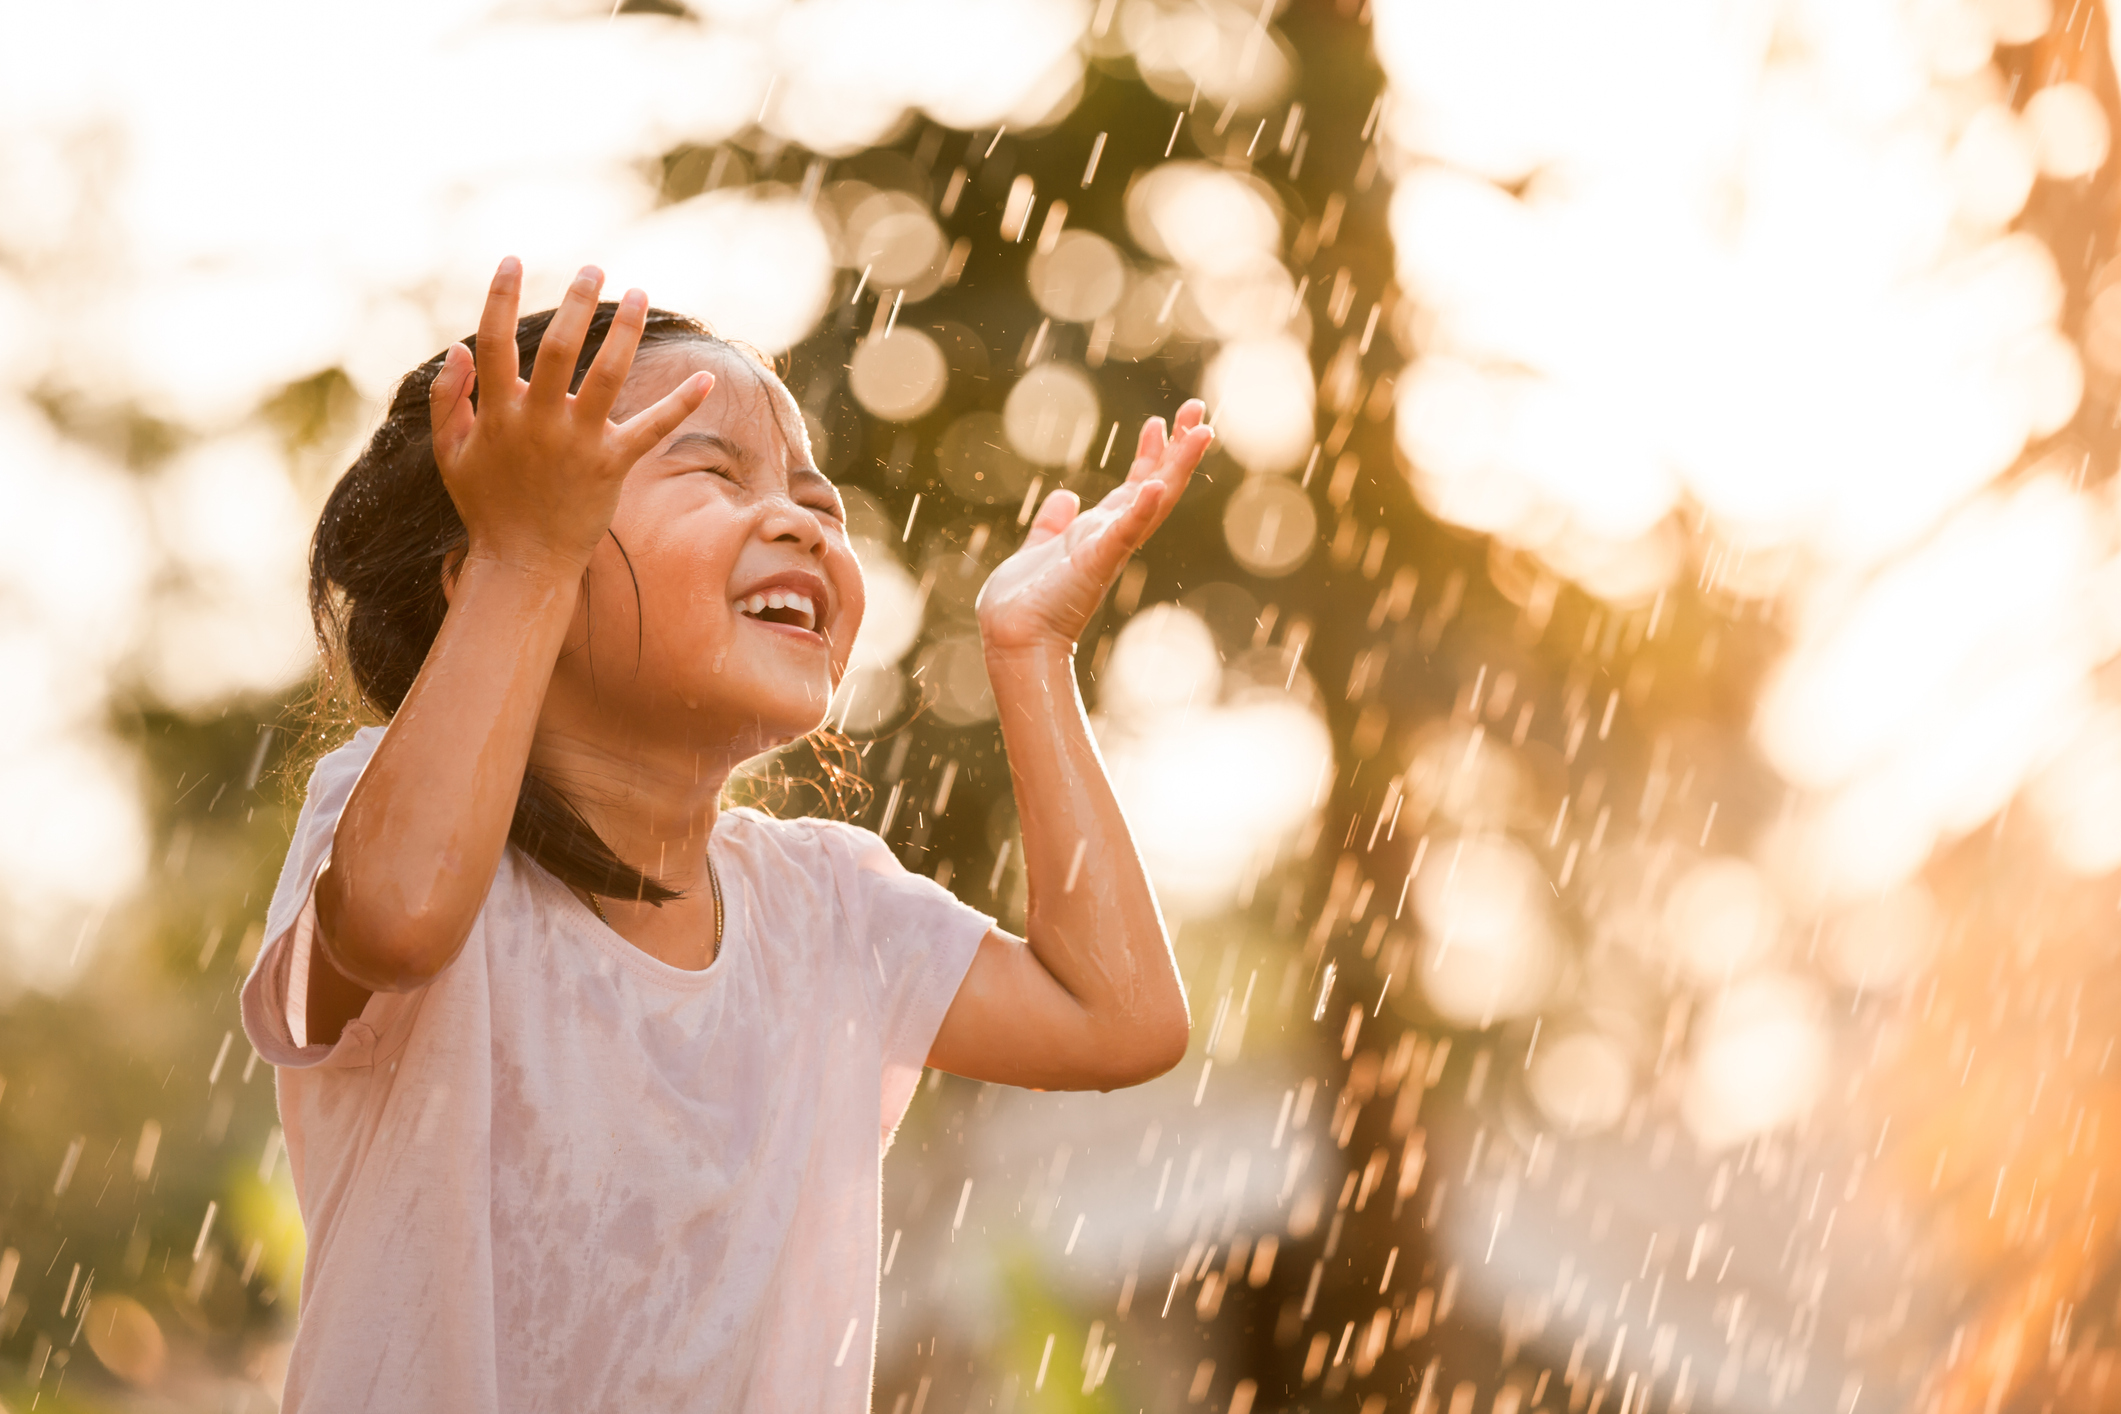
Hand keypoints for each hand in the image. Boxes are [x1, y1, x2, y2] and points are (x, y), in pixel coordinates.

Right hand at [429, 258, 711, 579]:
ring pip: (608, 375)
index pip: (495, 343)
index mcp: (498, 414)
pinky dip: (681, 403)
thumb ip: (449, 400)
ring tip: (639, 294)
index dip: (500, 298)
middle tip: (592, 267)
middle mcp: (540, 422)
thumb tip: (459, 349)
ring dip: (625, 332)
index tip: (512, 261)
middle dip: (576, 302)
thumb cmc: (486, 506)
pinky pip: (652, 429)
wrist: (523, 563)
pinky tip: (707, 376)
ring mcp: (579, 443)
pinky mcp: (612, 465)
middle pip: (561, 348)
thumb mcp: (452, 454)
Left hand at [976, 399, 1212, 656]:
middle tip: (1198, 409)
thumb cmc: (1024, 603)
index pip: (1133, 486)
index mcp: (1098, 533)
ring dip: (1177, 466)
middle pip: (1155, 485)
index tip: (1159, 421)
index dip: (1149, 454)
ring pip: (1153, 501)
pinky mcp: (1096, 561)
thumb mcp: (1039, 548)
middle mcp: (1111, 538)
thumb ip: (1052, 523)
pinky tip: (1153, 485)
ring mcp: (1108, 549)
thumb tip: (1065, 497)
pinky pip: (1123, 533)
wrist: (1012, 639)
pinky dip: (1140, 510)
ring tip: (1200, 432)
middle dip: (1177, 448)